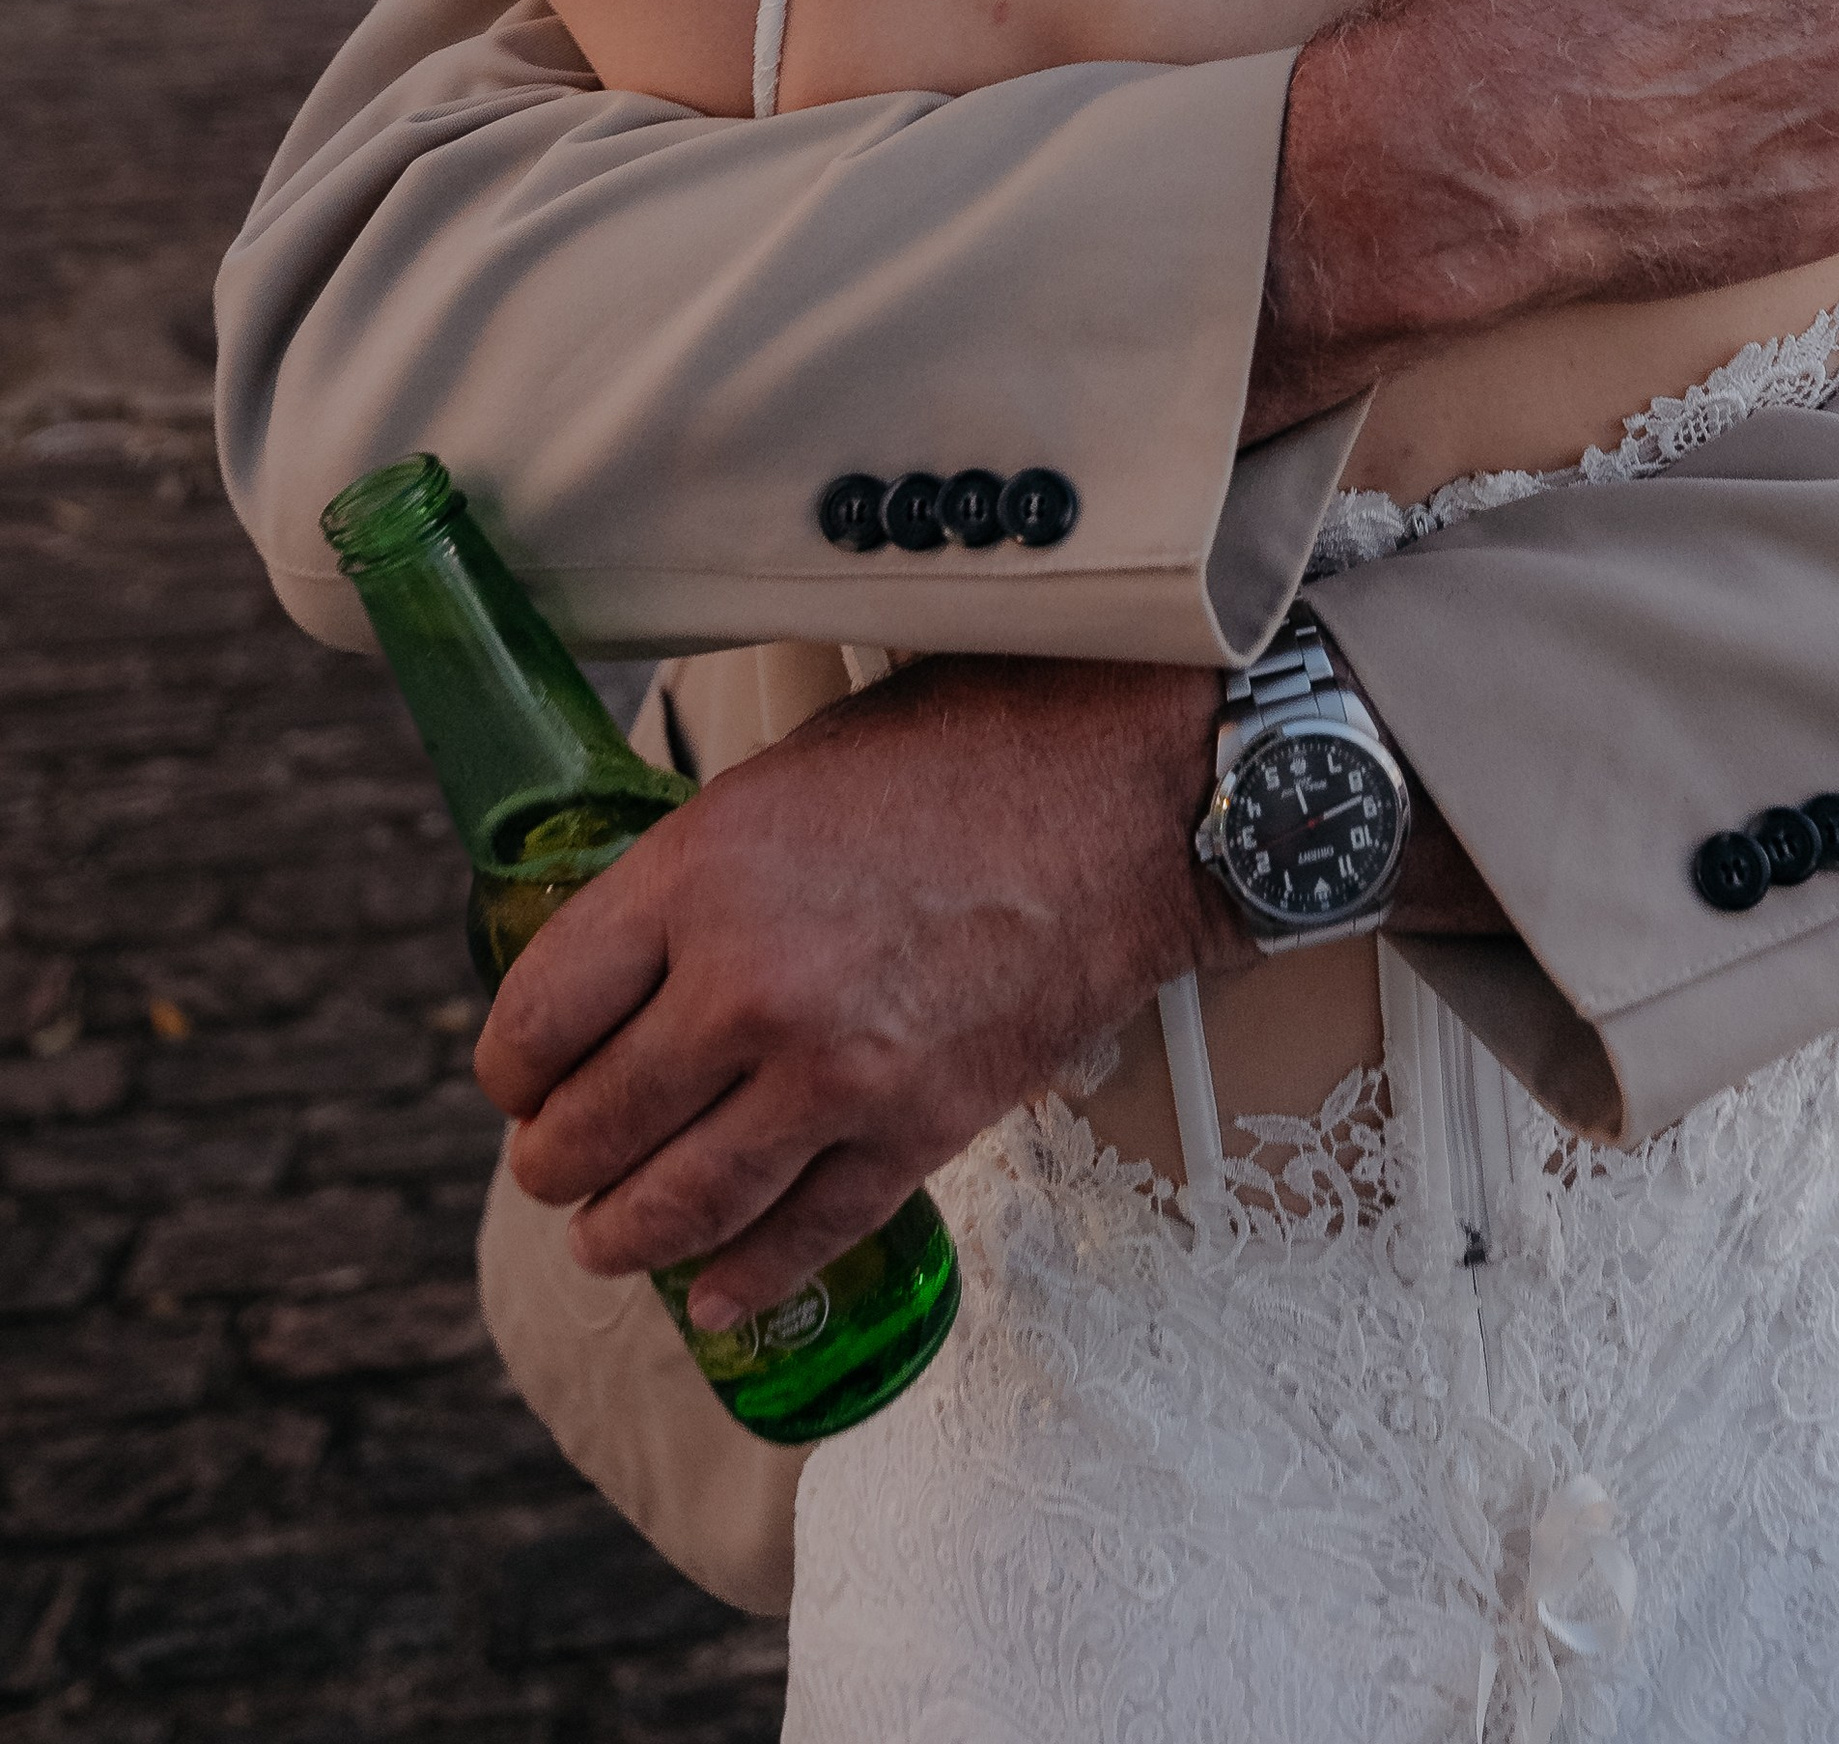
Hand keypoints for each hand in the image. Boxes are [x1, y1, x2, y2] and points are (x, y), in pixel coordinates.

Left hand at [479, 656, 1234, 1325]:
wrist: (1129, 794)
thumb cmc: (970, 750)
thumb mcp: (789, 776)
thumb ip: (698, 870)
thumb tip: (628, 947)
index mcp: (698, 874)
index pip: (536, 1018)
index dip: (509, 1064)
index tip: (520, 1073)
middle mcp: (748, 985)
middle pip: (590, 1127)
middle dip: (552, 1159)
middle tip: (553, 1161)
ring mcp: (834, 1074)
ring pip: (675, 1207)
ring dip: (620, 1236)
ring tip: (607, 1235)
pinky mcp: (917, 1133)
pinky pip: (800, 1237)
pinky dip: (743, 1278)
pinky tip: (713, 1288)